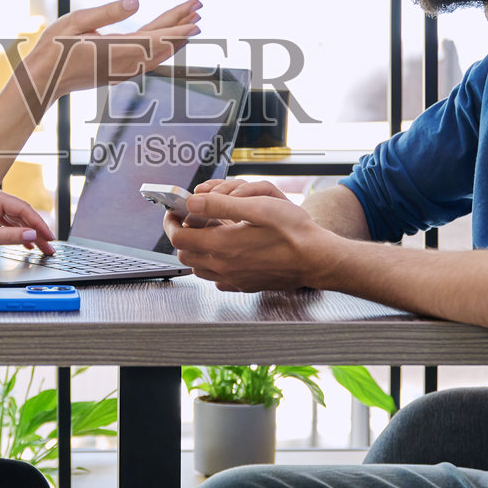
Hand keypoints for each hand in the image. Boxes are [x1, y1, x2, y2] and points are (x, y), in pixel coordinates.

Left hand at [0, 190, 55, 254]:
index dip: (39, 224)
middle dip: (36, 231)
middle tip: (49, 247)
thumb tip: (29, 236)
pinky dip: (15, 231)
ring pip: (14, 218)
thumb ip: (7, 237)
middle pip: (21, 214)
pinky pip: (5, 220)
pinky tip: (24, 241)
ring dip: (27, 233)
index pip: (22, 209)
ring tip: (40, 247)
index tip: (49, 237)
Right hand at [18, 0, 200, 110]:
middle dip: (181, 26)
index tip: (196, 18)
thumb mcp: (76, 21)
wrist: (43, 81)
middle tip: (198, 8)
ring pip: (158, 55)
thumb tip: (136, 2)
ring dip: (176, 38)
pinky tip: (169, 41)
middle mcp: (124, 63)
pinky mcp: (119, 74)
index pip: (154, 37)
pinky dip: (163, 50)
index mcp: (114, 49)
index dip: (177, 27)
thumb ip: (108, 12)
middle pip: (161, 44)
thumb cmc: (54, 49)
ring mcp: (123, 71)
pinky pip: (149, 61)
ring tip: (191, 22)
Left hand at [165, 189, 323, 291]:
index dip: (171, 222)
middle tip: (191, 219)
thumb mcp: (259, 206)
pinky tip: (227, 250)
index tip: (173, 212)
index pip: (179, 238)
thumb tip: (192, 202)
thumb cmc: (293, 231)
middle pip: (184, 254)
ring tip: (209, 232)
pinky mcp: (244, 286)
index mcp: (223, 245)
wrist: (317, 259)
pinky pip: (216, 278)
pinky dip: (213, 264)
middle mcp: (224, 267)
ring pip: (198, 267)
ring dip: (196, 249)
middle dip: (183, 235)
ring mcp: (233, 280)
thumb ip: (221, 204)